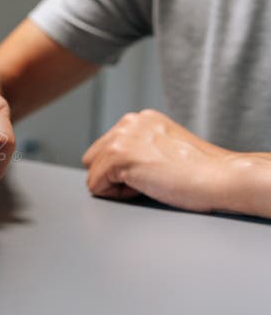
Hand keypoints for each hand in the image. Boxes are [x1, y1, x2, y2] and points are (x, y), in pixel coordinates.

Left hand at [82, 109, 234, 211]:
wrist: (222, 177)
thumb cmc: (201, 171)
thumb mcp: (163, 148)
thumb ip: (139, 148)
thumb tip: (111, 166)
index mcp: (140, 119)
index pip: (106, 148)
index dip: (124, 170)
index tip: (152, 172)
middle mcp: (129, 122)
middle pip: (93, 158)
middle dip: (112, 175)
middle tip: (149, 180)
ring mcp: (122, 137)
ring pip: (93, 173)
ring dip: (115, 186)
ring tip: (149, 183)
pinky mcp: (119, 156)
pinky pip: (94, 185)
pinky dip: (115, 195)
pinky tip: (144, 188)